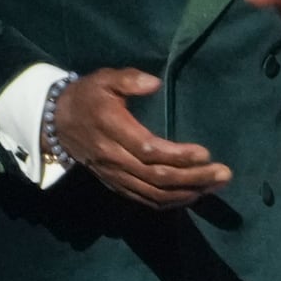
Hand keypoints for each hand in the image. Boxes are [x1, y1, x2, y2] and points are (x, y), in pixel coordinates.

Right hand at [51, 66, 230, 208]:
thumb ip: (128, 79)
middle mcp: (113, 158)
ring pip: (152, 193)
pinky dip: (169, 202)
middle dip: (193, 177)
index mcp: (112, 130)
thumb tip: (154, 83)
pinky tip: (193, 196)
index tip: (205, 153)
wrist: (56, 122)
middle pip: (155, 177)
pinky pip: (143, 199)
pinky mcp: (115, 184)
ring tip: (216, 186)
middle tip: (224, 174)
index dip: (177, 156)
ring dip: (187, 193)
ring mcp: (114, 175)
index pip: (148, 150)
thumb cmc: (88, 97)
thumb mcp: (104, 79)